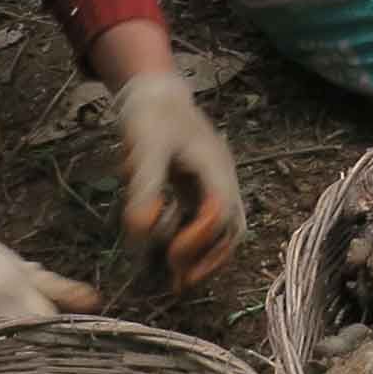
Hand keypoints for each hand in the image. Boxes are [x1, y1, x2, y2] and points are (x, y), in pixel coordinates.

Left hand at [111, 70, 245, 287]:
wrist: (155, 92)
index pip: (221, 212)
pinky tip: (172, 256)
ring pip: (224, 228)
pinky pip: (206, 222)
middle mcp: (222, 179)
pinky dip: (194, 243)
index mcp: (215, 168)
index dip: (200, 238)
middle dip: (210, 258)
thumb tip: (140, 231)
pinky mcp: (199, 188)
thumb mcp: (145, 149)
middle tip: (181, 281)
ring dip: (206, 255)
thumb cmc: (152, 116)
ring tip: (179, 279)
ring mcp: (213, 184)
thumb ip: (144, 189)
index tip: (172, 254)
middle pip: (232, 228)